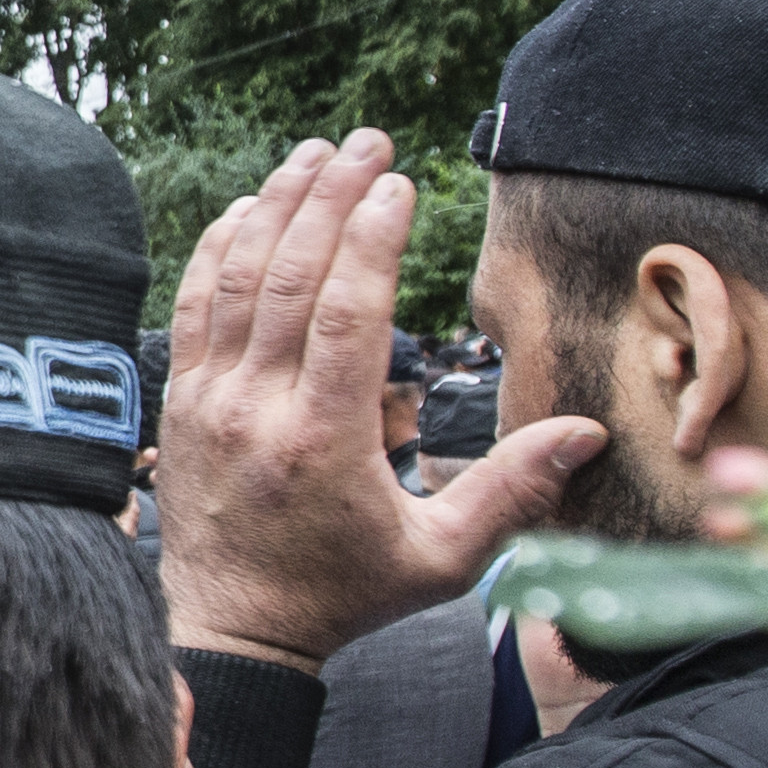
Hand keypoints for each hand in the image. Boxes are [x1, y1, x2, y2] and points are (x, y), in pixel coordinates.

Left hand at [160, 131, 604, 669]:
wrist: (233, 627)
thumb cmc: (344, 593)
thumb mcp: (442, 559)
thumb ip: (512, 492)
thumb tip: (589, 433)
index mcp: (322, 440)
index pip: (343, 313)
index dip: (370, 239)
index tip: (398, 184)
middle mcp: (255, 408)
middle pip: (289, 276)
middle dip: (328, 196)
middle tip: (366, 139)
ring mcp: (207, 399)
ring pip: (235, 279)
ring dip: (273, 206)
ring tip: (314, 152)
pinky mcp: (179, 399)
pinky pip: (192, 305)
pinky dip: (217, 249)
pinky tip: (246, 207)